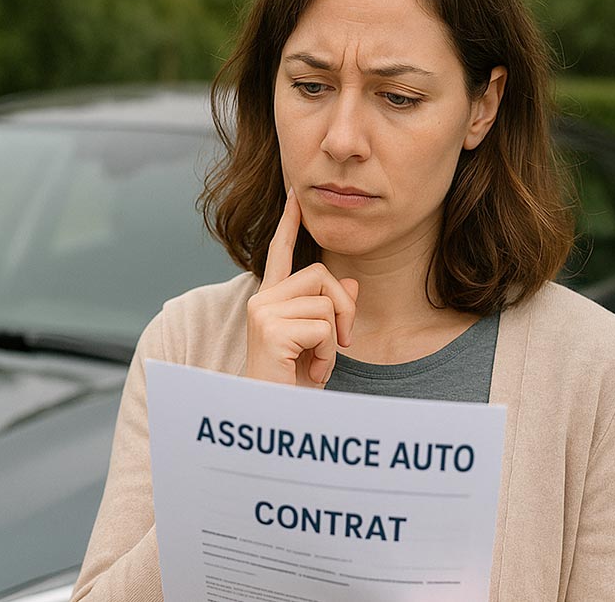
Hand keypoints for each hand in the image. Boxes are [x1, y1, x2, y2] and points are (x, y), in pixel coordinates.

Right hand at [244, 188, 359, 387]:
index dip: (290, 224)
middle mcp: (262, 301)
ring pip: (326, 303)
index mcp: (270, 301)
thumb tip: (351, 285)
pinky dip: (327, 355)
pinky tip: (310, 372)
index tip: (296, 195)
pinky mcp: (271, 330)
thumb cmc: (293, 385)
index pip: (280, 253)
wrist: (274, 418)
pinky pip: (323, 328)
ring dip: (334, 340)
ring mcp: (263, 313)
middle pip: (321, 274)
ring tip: (316, 365)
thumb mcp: (320, 345)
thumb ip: (331, 312)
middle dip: (345, 308)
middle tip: (344, 343)